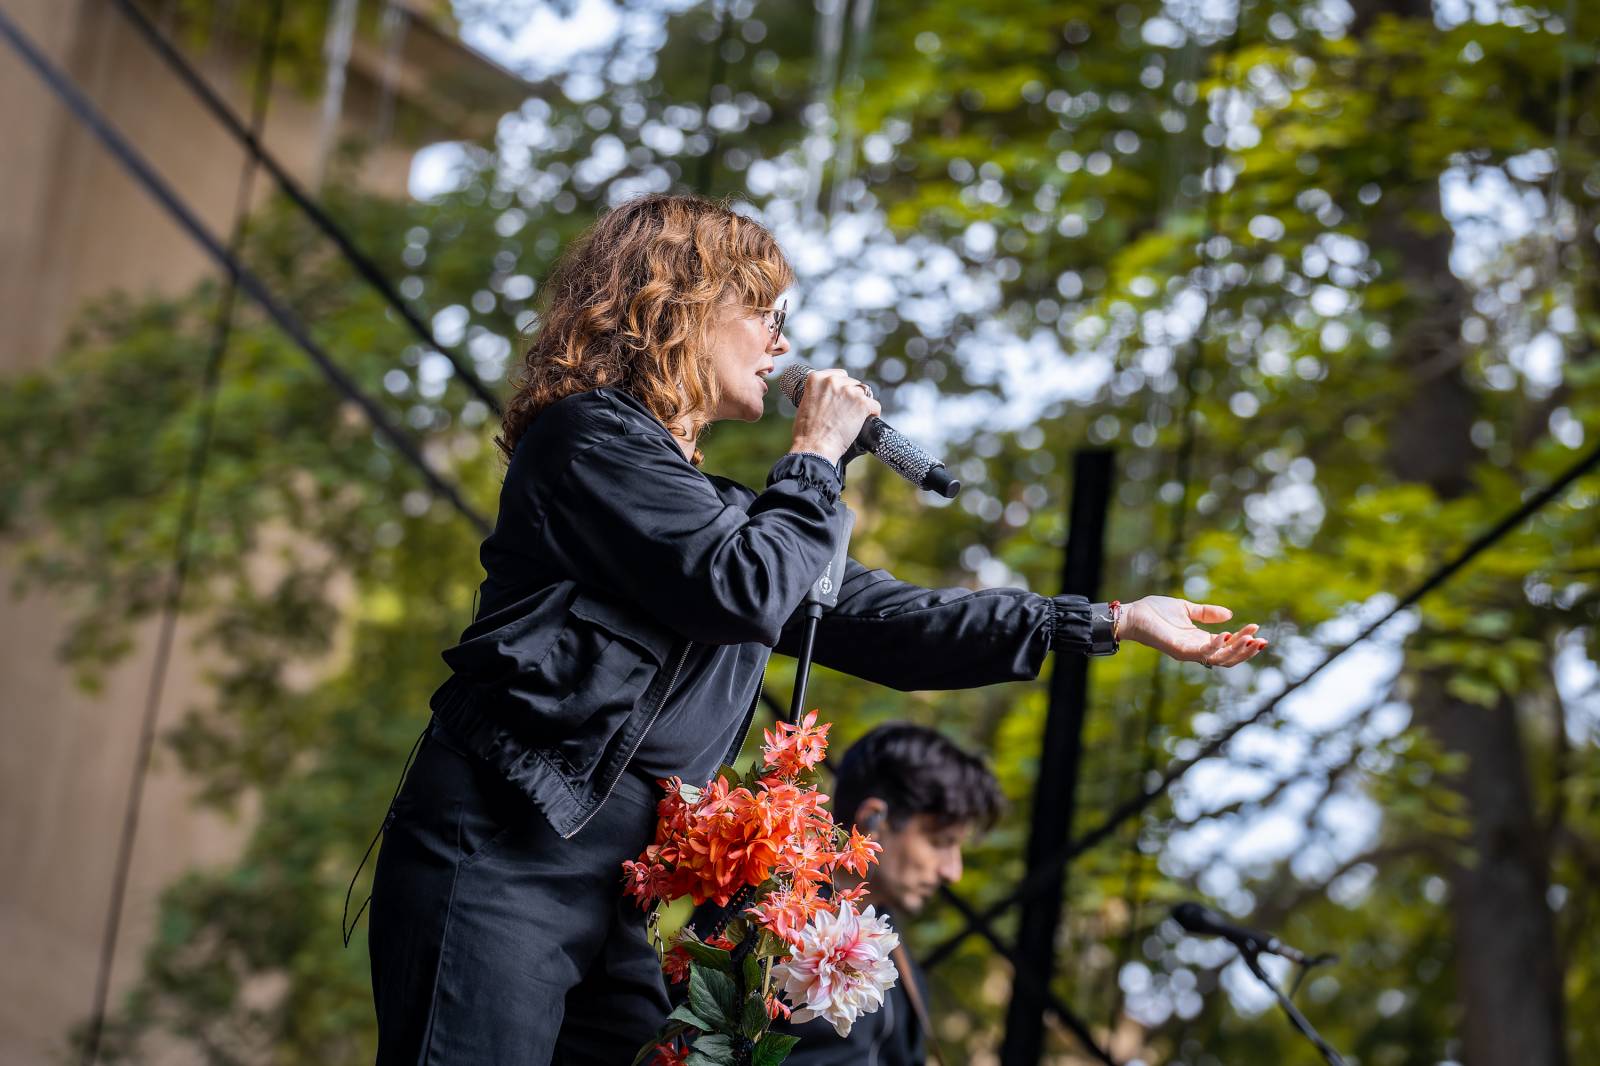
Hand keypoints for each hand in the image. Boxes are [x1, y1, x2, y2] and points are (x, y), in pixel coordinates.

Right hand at [789, 369, 881, 463]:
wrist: (814, 447)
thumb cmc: (807, 432)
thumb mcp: (805, 403)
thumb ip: (818, 394)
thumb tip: (830, 396)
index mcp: (816, 378)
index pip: (839, 375)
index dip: (842, 387)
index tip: (841, 397)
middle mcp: (833, 380)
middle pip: (852, 383)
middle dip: (851, 396)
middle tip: (845, 412)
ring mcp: (849, 391)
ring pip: (864, 394)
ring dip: (861, 405)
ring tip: (853, 419)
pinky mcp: (862, 403)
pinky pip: (874, 405)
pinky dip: (872, 414)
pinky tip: (865, 422)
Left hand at [1120, 596, 1266, 667]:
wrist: (1134, 614)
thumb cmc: (1156, 612)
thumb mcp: (1187, 609)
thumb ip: (1207, 613)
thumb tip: (1230, 615)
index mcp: (1200, 641)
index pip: (1228, 648)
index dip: (1245, 643)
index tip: (1260, 633)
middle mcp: (1196, 650)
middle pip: (1228, 658)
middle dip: (1246, 650)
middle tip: (1261, 640)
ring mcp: (1188, 652)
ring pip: (1218, 658)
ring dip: (1236, 649)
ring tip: (1250, 638)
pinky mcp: (1178, 650)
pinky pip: (1201, 653)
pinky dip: (1215, 646)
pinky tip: (1226, 635)